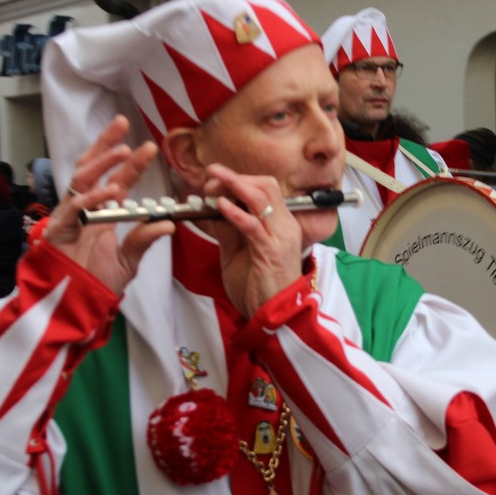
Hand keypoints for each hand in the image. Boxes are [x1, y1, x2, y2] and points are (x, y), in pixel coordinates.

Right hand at [46, 115, 173, 295]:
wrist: (77, 309)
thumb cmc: (97, 284)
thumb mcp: (128, 261)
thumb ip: (144, 241)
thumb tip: (169, 223)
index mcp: (102, 213)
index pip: (115, 179)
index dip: (130, 162)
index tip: (148, 146)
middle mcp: (84, 209)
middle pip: (91, 167)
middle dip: (106, 144)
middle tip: (122, 124)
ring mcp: (68, 217)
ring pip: (80, 181)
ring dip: (101, 164)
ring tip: (123, 151)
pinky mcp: (56, 231)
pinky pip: (72, 209)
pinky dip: (90, 199)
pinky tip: (108, 191)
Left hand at [203, 164, 302, 318]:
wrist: (274, 317)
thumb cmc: (259, 288)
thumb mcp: (237, 252)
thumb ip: (229, 230)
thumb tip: (212, 208)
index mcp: (280, 223)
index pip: (263, 188)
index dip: (237, 179)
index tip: (213, 180)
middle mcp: (284, 225)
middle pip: (265, 184)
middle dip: (235, 177)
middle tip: (210, 178)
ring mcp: (280, 236)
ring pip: (261, 197)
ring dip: (234, 184)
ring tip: (213, 181)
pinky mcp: (271, 251)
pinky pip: (253, 225)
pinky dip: (235, 212)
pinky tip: (221, 206)